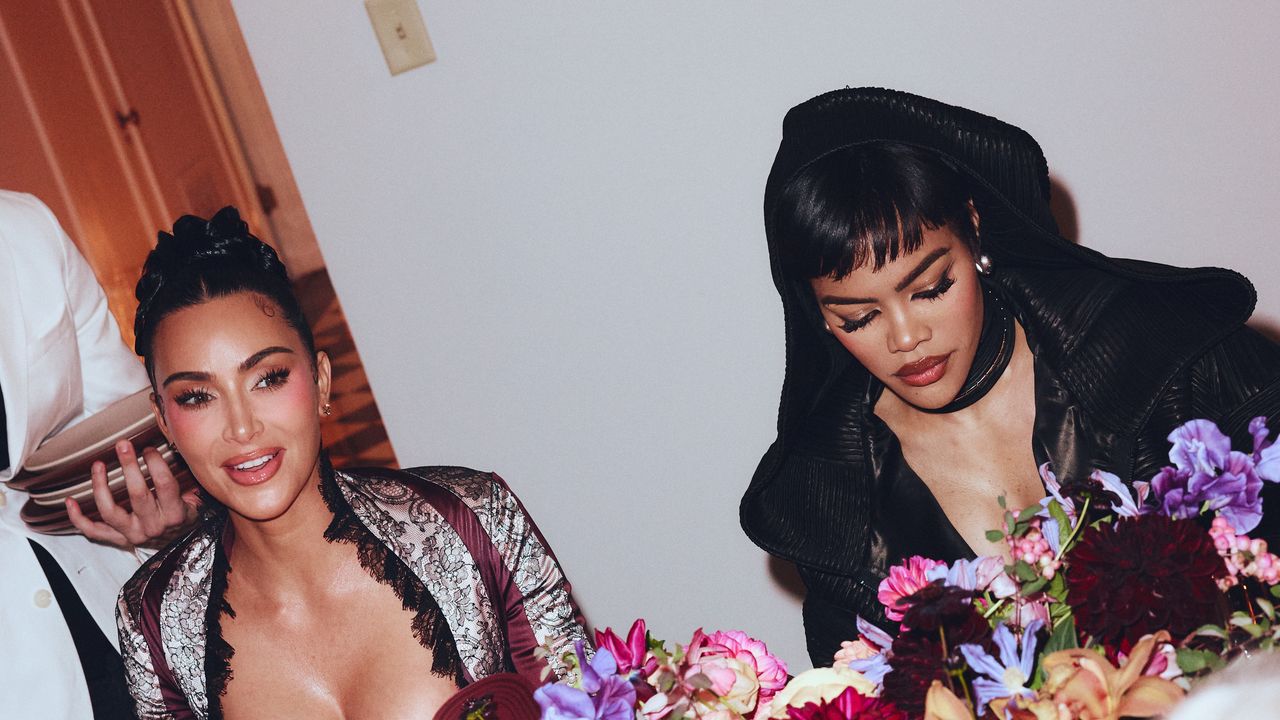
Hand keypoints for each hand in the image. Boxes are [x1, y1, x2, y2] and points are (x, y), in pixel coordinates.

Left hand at [67, 440, 198, 547]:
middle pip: (137, 494)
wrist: (179, 547)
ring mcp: (133, 535)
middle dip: (129, 466)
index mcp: (174, 515)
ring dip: (100, 486)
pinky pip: (93, 531)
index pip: (164, 484)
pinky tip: (69, 501)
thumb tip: (178, 452)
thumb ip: (186, 481)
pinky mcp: (119, 540)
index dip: (156, 463)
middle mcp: (152, 527)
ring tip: (98, 465)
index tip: (149, 448)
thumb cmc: (185, 518)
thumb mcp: (194, 501)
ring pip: (110, 511)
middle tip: (123, 445)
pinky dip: (78, 518)